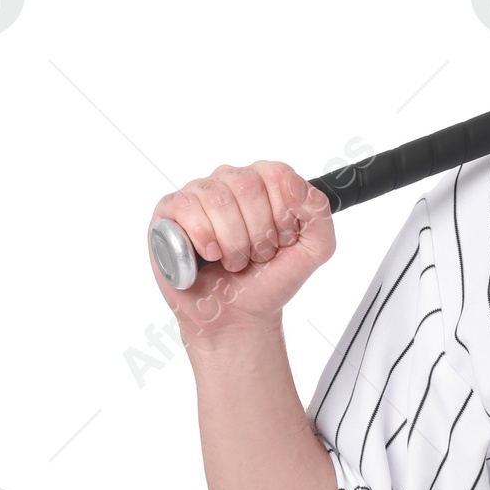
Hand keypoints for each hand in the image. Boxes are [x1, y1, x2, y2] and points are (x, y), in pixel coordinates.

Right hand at [149, 161, 333, 337]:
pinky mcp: (170, 211)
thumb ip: (319, 212)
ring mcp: (199, 193)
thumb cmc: (270, 278)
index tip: (281, 240)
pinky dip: (203, 239)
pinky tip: (209, 256)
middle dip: (257, 233)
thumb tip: (295, 182)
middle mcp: (232, 179)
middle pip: (246, 185)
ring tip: (233, 259)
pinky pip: (186, 208)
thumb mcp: (314, 249)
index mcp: (267, 182)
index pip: (276, 174)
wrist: (238, 315)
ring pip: (218, 199)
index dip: (281, 213)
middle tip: (256, 255)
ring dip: (232, 241)